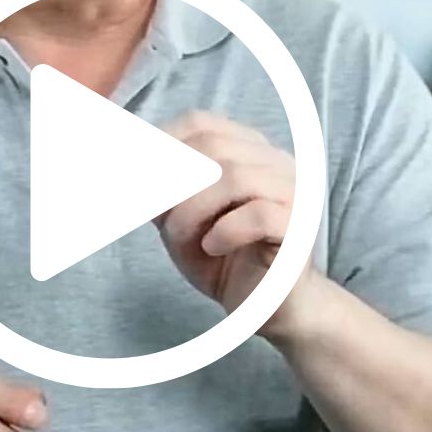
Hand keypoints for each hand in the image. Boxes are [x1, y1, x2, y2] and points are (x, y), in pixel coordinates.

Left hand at [156, 111, 316, 335]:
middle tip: (156, 216)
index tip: (134, 177)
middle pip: (212, 145)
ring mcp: (294, 191)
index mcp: (247, 150)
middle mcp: (275, 161)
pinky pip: (257, 215)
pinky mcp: (300, 227)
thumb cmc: (224, 259)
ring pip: (233, 176)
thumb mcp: (181, 218)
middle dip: (172, 182)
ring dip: (192, 211)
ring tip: (183, 239)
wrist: (267, 308)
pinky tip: (215, 247)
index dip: (159, 144)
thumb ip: (163, 189)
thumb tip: (131, 163)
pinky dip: (225, 232)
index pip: (200, 123)